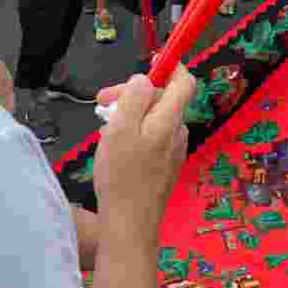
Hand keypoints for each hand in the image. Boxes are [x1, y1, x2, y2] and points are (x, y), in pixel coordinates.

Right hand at [92, 66, 195, 245]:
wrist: (130, 224)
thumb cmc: (122, 174)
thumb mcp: (121, 127)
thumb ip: (135, 97)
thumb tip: (146, 78)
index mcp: (170, 119)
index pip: (185, 81)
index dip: (171, 66)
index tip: (149, 62)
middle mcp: (178, 132)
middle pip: (163, 99)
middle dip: (134, 94)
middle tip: (102, 104)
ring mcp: (174, 151)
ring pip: (155, 119)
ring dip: (131, 116)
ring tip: (105, 129)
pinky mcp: (166, 167)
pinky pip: (153, 138)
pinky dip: (135, 135)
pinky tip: (115, 149)